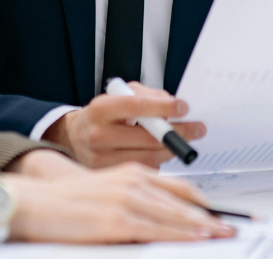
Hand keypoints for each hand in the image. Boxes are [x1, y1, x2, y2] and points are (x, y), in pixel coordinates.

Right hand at [3, 161, 231, 242]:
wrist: (34, 201)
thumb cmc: (69, 203)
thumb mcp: (110, 194)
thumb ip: (138, 202)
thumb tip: (166, 221)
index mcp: (134, 174)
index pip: (181, 189)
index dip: (206, 203)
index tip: (225, 214)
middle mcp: (134, 182)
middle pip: (184, 202)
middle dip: (212, 217)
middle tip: (236, 226)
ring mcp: (125, 200)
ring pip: (174, 215)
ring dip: (203, 226)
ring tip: (224, 234)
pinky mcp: (115, 219)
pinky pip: (155, 228)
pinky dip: (179, 233)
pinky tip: (194, 237)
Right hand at [44, 81, 206, 167]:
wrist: (74, 137)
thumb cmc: (103, 115)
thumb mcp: (119, 95)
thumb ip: (146, 96)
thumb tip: (173, 106)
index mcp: (100, 109)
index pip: (137, 106)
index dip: (163, 107)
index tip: (183, 107)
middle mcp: (98, 135)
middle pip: (148, 137)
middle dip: (179, 133)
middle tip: (198, 128)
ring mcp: (102, 159)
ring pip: (149, 157)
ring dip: (171, 149)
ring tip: (182, 141)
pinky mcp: (109, 176)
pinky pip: (144, 170)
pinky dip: (157, 161)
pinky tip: (158, 152)